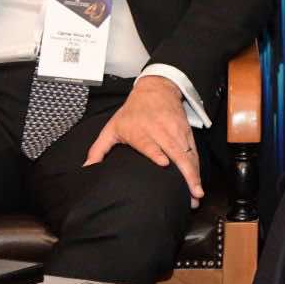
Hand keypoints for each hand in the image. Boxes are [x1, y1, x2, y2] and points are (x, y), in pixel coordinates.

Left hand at [84, 75, 203, 207]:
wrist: (156, 89)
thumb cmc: (132, 112)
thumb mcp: (112, 127)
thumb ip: (98, 149)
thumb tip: (86, 168)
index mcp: (140, 131)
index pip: (149, 142)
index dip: (156, 152)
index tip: (164, 163)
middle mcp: (160, 131)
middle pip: (175, 152)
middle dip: (185, 173)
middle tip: (191, 194)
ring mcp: (176, 131)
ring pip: (188, 154)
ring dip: (193, 174)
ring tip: (197, 193)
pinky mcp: (186, 131)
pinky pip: (193, 151)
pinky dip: (196, 167)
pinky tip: (197, 181)